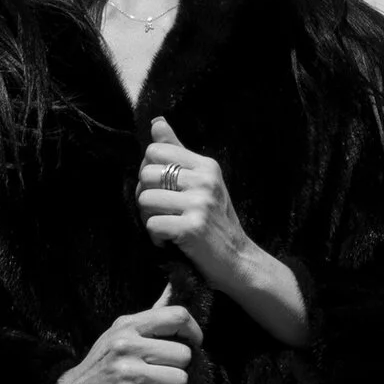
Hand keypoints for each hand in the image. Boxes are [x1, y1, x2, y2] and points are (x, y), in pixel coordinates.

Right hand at [32, 288, 204, 383]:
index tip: (191, 345)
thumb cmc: (99, 367)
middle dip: (178, 371)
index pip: (178, 316)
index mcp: (128, 326)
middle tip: (159, 378)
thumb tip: (175, 286)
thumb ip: (150, 315)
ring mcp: (126, 372)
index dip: (194, 333)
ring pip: (180, 381)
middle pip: (184, 355)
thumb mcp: (119, 333)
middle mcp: (127, 345)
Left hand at [138, 117, 310, 344]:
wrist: (239, 262)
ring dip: (148, 219)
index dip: (149, 173)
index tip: (163, 191)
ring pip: (144, 199)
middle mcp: (205, 180)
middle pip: (145, 174)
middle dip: (145, 197)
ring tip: (167, 228)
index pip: (154, 150)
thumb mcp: (202, 183)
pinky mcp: (192, 227)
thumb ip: (177, 151)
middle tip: (163, 214)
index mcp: (206, 165)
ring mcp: (200, 203)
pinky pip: (152, 224)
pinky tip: (171, 242)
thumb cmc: (216, 223)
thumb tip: (156, 122)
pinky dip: (156, 238)